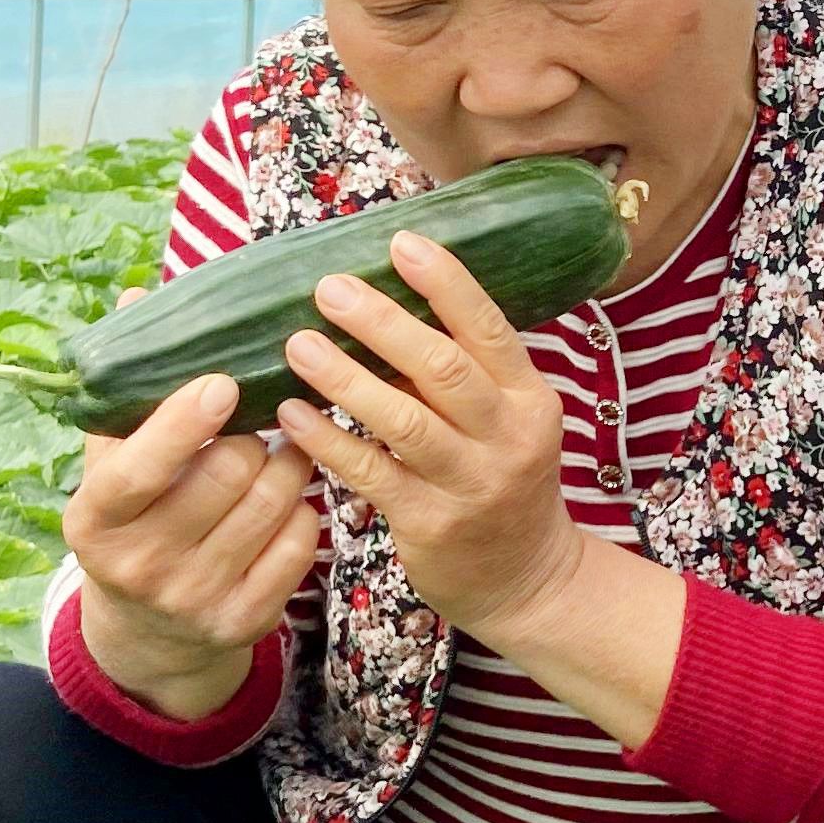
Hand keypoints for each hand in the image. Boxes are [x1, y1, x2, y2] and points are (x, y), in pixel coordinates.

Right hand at [65, 287, 324, 719]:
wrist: (150, 631)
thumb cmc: (135, 517)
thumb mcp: (112, 463)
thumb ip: (126, 388)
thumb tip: (140, 296)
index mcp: (94, 521)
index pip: (140, 467)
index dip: (184, 422)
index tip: (223, 381)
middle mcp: (141, 566)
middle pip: (228, 473)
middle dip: (256, 432)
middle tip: (261, 418)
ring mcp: (195, 599)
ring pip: (276, 500)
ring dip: (291, 461)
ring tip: (282, 448)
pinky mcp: (245, 621)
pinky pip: (303, 542)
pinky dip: (306, 509)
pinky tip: (289, 500)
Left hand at [270, 229, 583, 645]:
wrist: (526, 579)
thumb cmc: (501, 482)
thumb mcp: (505, 422)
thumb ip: (462, 373)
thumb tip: (384, 302)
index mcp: (531, 398)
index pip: (489, 329)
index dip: (446, 283)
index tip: (400, 243)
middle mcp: (509, 438)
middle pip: (443, 369)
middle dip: (383, 323)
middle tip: (329, 289)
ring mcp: (472, 483)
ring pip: (403, 420)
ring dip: (345, 379)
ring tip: (297, 344)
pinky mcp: (431, 523)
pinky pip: (370, 472)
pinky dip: (329, 440)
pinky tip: (292, 415)